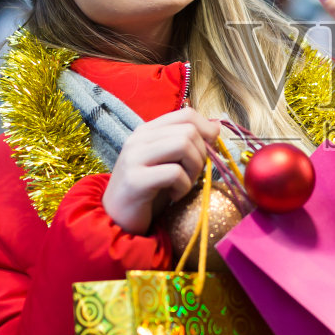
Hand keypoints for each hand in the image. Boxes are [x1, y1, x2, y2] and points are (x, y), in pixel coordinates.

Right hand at [103, 109, 220, 234]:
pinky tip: (173, 196)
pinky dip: (183, 187)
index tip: (209, 152)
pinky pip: (175, 173)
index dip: (207, 131)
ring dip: (194, 169)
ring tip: (183, 185)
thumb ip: (187, 143)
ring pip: (183, 145)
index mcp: (147, 131)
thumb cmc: (148, 191)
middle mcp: (138, 139)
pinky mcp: (135, 180)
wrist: (118, 219)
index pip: (186, 114)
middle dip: (201, 155)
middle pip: (189, 131)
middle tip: (192, 176)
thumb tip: (216, 126)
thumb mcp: (169, 162)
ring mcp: (134, 157)